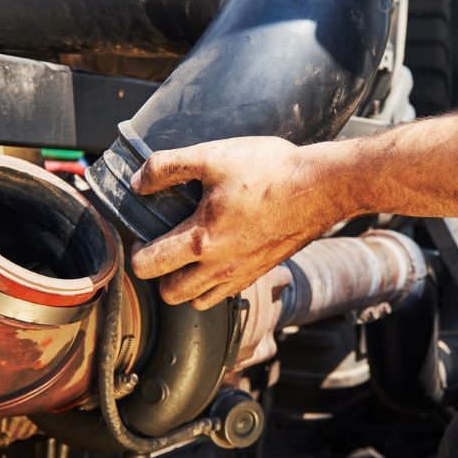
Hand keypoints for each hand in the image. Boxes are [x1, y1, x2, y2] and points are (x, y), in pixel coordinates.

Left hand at [129, 137, 346, 308]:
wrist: (321, 187)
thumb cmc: (269, 171)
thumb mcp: (212, 156)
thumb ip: (167, 166)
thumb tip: (138, 182)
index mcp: (200, 240)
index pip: (148, 266)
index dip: (136, 253)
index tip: (142, 236)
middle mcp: (219, 267)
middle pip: (171, 294)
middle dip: (160, 276)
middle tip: (164, 248)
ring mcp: (242, 274)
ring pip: (199, 301)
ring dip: (187, 286)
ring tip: (190, 257)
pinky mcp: (261, 272)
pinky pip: (227, 294)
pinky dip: (215, 285)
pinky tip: (221, 256)